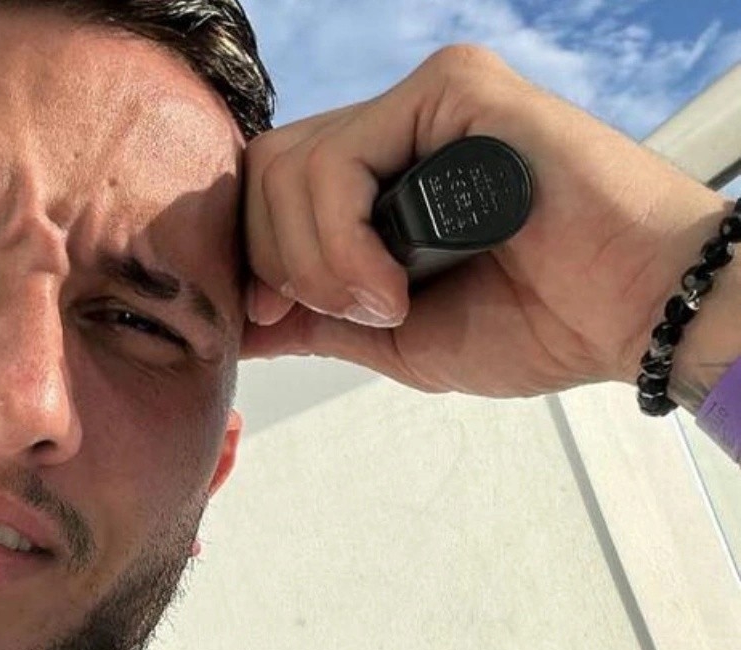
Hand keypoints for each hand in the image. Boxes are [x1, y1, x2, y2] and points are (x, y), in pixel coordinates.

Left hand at [241, 45, 732, 398]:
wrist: (627, 315)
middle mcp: (396, 132)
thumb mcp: (392, 336)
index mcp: (381, 178)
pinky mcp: (453, 90)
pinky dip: (345, 240)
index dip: (253, 257)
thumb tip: (244, 319)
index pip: (266, 192)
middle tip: (352, 312)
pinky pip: (342, 157)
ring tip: (387, 303)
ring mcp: (423, 107)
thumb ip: (316, 316)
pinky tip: (396, 284)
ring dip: (318, 263)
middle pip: (264, 172)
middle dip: (281, 264)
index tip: (276, 314)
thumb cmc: (537, 322)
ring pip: (291, 166)